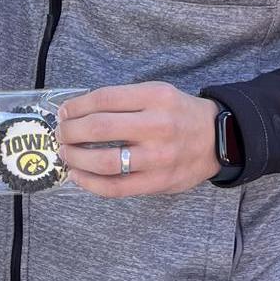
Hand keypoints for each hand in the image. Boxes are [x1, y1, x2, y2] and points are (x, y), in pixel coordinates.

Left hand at [55, 83, 219, 196]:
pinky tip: (78, 176)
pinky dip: (90, 184)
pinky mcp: (158, 182)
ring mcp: (158, 157)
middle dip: (69, 132)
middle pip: (99, 128)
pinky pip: (116, 188)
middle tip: (60, 134)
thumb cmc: (178, 114)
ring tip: (66, 154)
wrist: (218, 139)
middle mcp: (157, 126)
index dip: (76, 107)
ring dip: (75, 158)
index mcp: (155, 97)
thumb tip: (76, 111)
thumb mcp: (157, 93)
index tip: (63, 112)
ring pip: (104, 161)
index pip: (103, 99)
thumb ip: (122, 100)